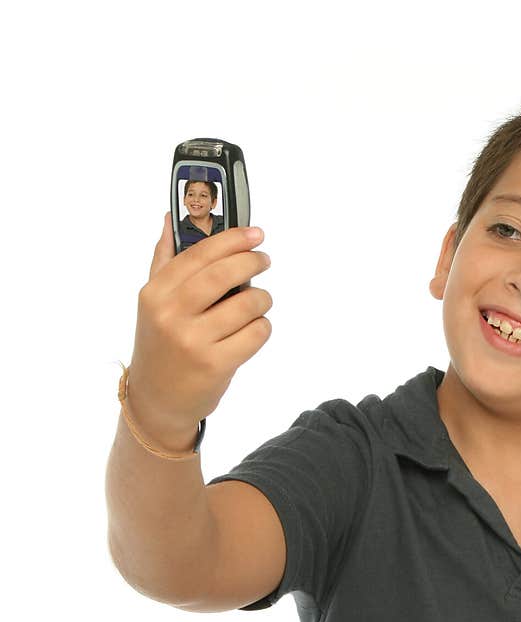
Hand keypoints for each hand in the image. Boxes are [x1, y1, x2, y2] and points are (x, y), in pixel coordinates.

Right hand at [125, 213, 271, 451]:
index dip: (232, 239)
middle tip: (264, 260)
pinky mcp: (216, 365)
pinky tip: (253, 330)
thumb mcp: (152, 303)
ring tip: (258, 303)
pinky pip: (256, 333)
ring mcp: (193, 341)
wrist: (157, 400)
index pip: (199, 253)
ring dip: (262, 299)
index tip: (255, 233)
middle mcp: (171, 314)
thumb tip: (171, 219)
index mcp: (155, 293)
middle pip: (225, 274)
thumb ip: (164, 260)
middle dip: (253, 262)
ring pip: (248, 304)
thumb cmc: (160, 345)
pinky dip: (262, 328)